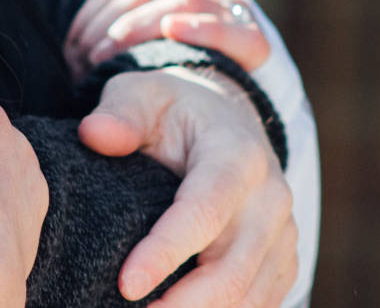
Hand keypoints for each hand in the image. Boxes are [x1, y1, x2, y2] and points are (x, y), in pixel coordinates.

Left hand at [65, 0, 270, 76]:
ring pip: (179, 0)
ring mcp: (232, 8)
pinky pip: (229, 28)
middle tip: (86, 62)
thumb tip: (71, 36)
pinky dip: (199, 26)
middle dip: (109, 25)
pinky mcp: (256, 40)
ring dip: (140, 27)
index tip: (72, 50)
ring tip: (111, 57)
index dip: (91, 12)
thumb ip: (119, 32)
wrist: (253, 108)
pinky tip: (172, 30)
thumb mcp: (150, 48)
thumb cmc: (189, 76)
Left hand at [80, 67, 297, 305]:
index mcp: (238, 156)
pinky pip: (261, 302)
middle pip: (232, 270)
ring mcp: (282, 235)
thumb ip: (120, 112)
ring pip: (251, 296)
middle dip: (183, 305)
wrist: (226, 117)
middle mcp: (271, 199)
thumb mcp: (143, 92)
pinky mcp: (281, 260)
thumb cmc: (174, 109)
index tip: (127, 285)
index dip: (165, 253)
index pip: (203, 213)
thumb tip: (96, 135)